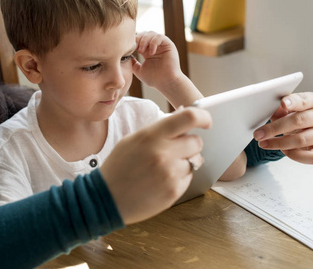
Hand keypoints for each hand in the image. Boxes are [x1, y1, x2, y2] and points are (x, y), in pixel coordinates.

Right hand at [100, 107, 211, 224]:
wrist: (106, 198)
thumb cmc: (118, 167)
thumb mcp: (133, 140)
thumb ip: (159, 128)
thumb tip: (183, 113)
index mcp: (151, 136)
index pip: (189, 117)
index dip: (202, 116)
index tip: (206, 121)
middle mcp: (163, 153)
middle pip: (196, 141)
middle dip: (190, 144)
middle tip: (176, 150)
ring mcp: (170, 174)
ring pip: (195, 160)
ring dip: (185, 162)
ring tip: (164, 168)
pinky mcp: (174, 191)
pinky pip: (189, 177)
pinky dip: (180, 177)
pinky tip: (162, 180)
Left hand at [133, 31, 180, 89]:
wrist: (166, 83)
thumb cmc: (154, 79)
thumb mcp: (138, 70)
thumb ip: (132, 63)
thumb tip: (125, 57)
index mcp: (147, 51)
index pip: (139, 39)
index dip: (133, 42)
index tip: (129, 50)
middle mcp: (154, 46)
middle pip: (144, 34)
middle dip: (138, 39)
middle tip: (136, 49)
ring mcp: (161, 45)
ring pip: (151, 33)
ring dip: (144, 40)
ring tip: (141, 51)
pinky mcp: (168, 45)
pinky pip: (159, 37)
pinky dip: (153, 42)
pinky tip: (151, 52)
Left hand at [253, 92, 312, 163]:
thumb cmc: (299, 117)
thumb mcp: (291, 109)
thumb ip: (281, 109)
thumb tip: (269, 111)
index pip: (304, 100)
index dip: (293, 101)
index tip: (282, 103)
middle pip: (298, 121)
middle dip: (274, 128)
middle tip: (258, 134)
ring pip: (301, 140)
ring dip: (278, 143)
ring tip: (264, 144)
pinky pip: (310, 157)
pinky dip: (294, 154)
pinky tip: (284, 150)